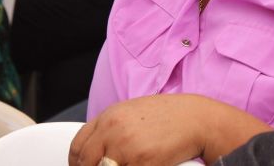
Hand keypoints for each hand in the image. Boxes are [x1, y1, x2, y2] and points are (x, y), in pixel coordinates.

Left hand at [69, 95, 204, 165]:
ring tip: (128, 164)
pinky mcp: (141, 163)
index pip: (78, 146)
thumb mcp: (134, 113)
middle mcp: (113, 130)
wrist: (196, 119)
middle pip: (86, 162)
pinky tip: (141, 165)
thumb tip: (98, 150)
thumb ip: (112, 128)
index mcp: (109, 116)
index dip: (77, 163)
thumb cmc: (170, 116)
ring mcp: (126, 148)